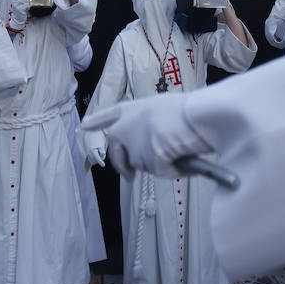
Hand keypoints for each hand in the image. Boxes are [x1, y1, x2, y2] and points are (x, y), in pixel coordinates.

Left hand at [79, 93, 212, 178]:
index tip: (83, 125)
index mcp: (133, 108)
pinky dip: (174, 170)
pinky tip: (184, 160)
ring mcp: (134, 144)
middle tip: (128, 176)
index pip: (109, 114)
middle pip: (115, 149)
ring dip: (158, 164)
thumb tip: (153, 142)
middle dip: (121, 165)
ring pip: (141, 164)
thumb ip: (150, 122)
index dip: (97, 121)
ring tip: (179, 151)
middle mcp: (126, 125)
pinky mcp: (146, 159)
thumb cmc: (191, 109)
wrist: (201, 115)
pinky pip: (161, 172)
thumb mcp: (164, 107)